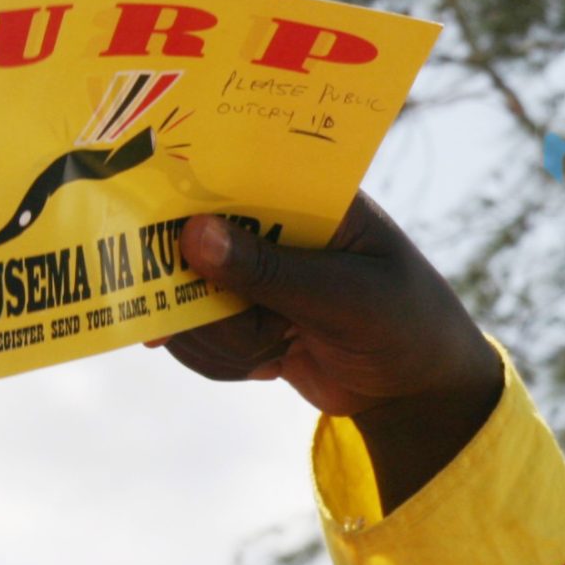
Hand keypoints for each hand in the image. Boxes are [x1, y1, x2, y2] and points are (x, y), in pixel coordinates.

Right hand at [147, 193, 503, 510]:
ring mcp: (245, 274)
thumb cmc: (406, 325)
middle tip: (247, 322)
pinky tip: (268, 363)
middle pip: (184, 242)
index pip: (228, 172)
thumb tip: (193, 234)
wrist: (415, 392)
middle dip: (199, 296)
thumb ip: (273, 270)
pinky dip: (222, 360)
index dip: (182, 192)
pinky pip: (193, 337)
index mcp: (305, 195)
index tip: (149, 221)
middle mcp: (267, 226)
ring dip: (220, 338)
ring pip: (180, 299)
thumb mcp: (349, 297)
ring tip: (277, 344)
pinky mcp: (234, 318)